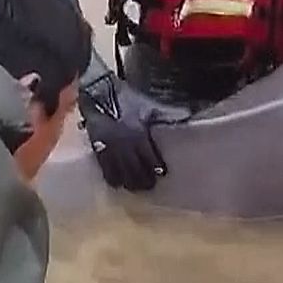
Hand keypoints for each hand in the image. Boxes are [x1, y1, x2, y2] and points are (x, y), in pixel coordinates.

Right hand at [77, 73, 189, 191]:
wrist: (98, 96)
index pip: (151, 159)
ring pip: (122, 176)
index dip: (156, 168)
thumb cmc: (124, 100)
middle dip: (144, 181)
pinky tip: (118, 181)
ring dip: (129, 183)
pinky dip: (113, 179)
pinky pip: (106, 172)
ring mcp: (111, 152)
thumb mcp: (146, 107)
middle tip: (150, 185)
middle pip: (137, 172)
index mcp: (139, 136)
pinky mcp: (98, 152)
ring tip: (134, 186)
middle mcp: (126, 147)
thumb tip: (183, 116)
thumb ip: (161, 117)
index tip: (162, 173)